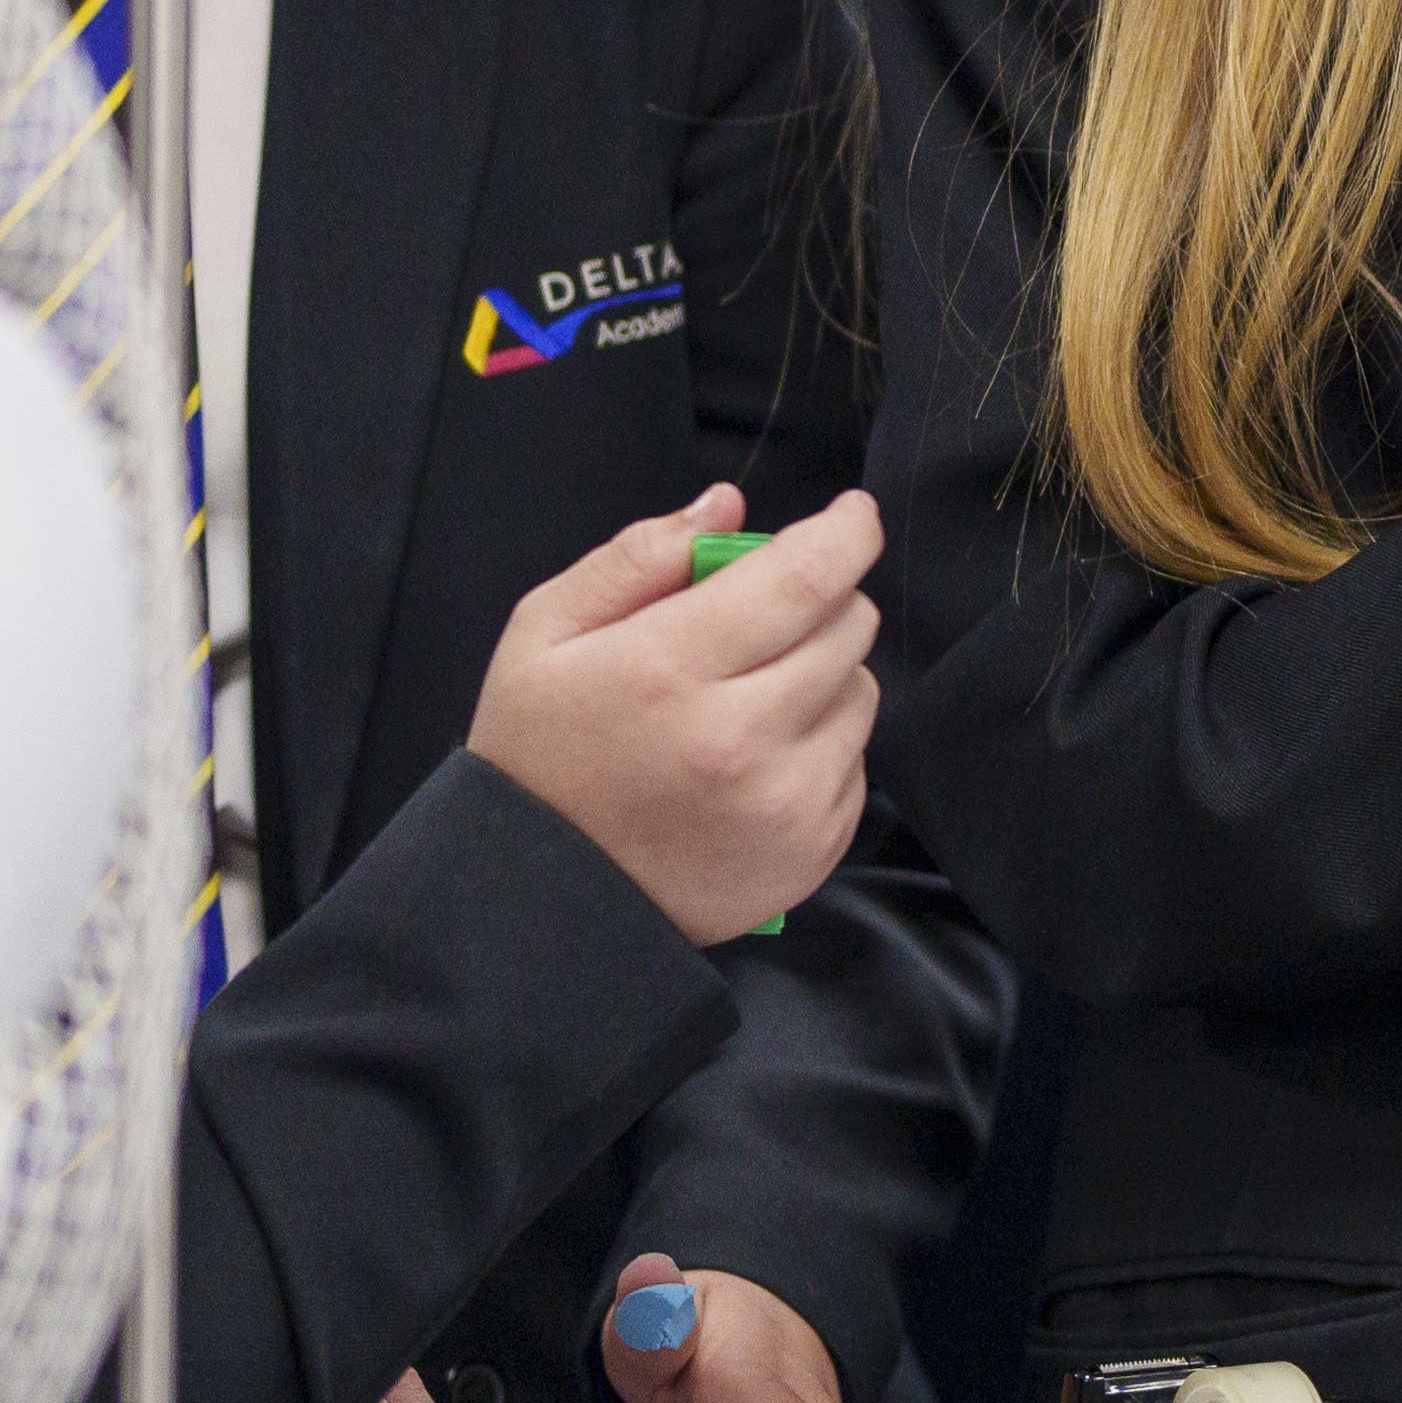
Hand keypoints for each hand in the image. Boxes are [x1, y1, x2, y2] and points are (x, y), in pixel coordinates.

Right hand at [465, 485, 881, 943]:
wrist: (541, 897)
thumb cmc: (540, 752)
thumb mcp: (546, 633)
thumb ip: (638, 557)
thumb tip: (727, 505)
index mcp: (672, 670)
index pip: (806, 577)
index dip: (845, 531)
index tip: (850, 514)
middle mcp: (742, 738)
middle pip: (848, 627)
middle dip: (821, 602)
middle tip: (765, 619)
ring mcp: (785, 801)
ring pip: (861, 692)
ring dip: (823, 676)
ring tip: (748, 699)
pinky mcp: (813, 849)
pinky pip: (857, 762)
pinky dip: (822, 745)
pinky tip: (757, 760)